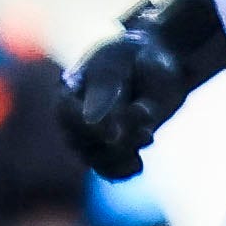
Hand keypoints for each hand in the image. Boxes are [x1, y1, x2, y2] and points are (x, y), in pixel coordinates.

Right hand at [57, 0, 225, 179]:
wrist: (160, 63)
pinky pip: (110, 170)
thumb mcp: (120, 62)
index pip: (66, 115)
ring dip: (123, 154)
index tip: (114, 134)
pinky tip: (138, 164)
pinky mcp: (113, 148)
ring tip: (148, 135)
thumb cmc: (136, 55)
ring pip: (97, 159)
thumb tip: (90, 119)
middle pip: (82, 142)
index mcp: (68, 90)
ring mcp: (93, 135)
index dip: (88, 128)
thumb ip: (105, 86)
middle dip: (115, 140)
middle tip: (146, 127)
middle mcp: (75, 116)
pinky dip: (123, 170)